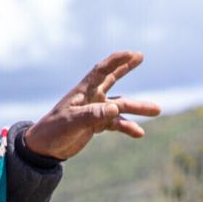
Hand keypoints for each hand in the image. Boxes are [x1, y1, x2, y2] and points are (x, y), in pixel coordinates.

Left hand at [21, 51, 161, 161]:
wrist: (45, 147)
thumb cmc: (54, 130)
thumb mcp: (72, 122)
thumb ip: (93, 114)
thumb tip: (115, 108)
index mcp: (83, 90)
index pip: (102, 70)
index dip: (117, 60)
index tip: (133, 54)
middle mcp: (92, 97)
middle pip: (113, 79)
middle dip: (126, 67)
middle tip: (140, 56)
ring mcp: (96, 110)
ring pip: (121, 105)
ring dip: (138, 108)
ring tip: (157, 109)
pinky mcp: (97, 124)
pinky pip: (117, 124)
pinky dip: (128, 127)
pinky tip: (139, 133)